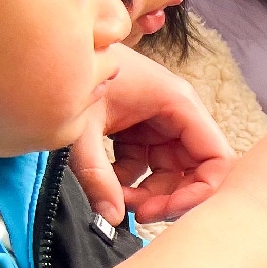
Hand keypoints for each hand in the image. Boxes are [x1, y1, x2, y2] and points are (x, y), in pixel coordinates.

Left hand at [71, 47, 234, 224]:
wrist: (49, 49)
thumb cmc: (74, 75)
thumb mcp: (82, 128)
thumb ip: (97, 174)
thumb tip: (111, 218)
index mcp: (179, 104)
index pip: (216, 158)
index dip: (201, 192)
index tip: (165, 211)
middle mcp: (177, 114)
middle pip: (195, 170)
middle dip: (170, 197)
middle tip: (138, 214)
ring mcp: (160, 123)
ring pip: (170, 173)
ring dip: (148, 193)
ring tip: (116, 199)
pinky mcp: (141, 131)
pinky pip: (148, 167)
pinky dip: (130, 181)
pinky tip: (107, 182)